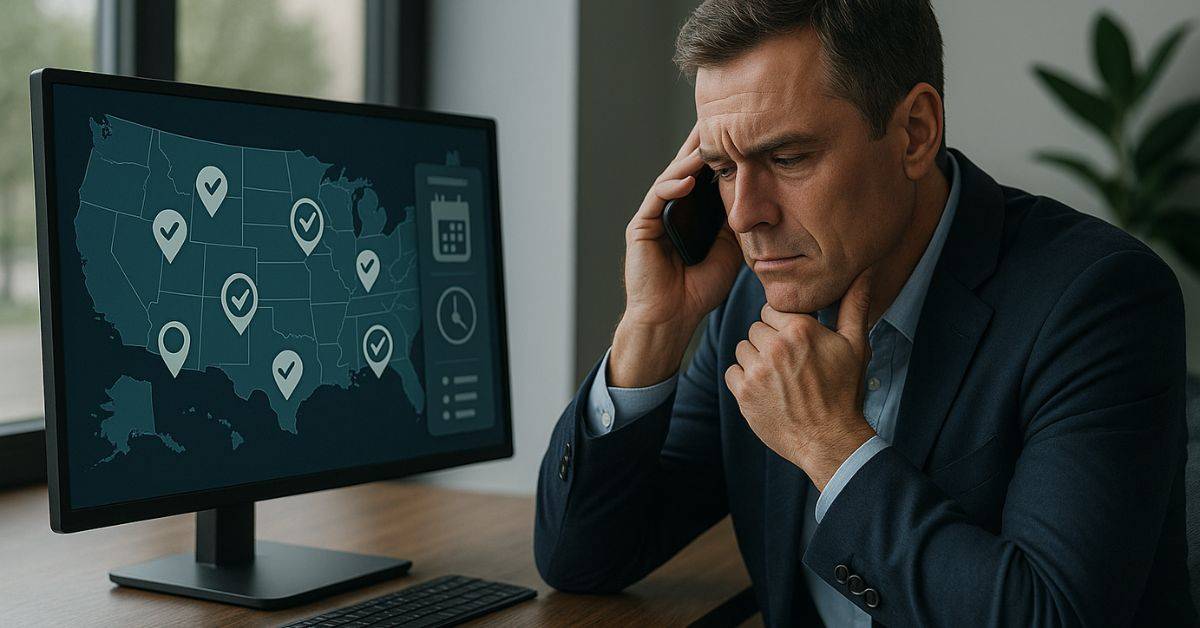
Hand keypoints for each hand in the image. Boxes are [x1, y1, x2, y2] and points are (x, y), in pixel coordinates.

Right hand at [610, 124, 743, 386]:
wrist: (673, 318)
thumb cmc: (700, 288)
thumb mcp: (731, 248)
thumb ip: (738, 220)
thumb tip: (760, 194)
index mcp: (692, 211)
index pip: (706, 173)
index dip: (722, 152)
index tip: (742, 130)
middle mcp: (671, 207)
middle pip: (687, 167)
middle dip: (703, 143)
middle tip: (721, 118)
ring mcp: (654, 214)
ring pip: (672, 177)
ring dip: (690, 159)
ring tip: (709, 142)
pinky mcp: (641, 226)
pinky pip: (657, 198)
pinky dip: (672, 186)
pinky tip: (690, 179)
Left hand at [724, 267, 877, 489]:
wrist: (830, 440)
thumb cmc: (844, 392)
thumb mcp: (855, 346)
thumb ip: (853, 305)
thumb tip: (863, 273)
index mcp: (800, 329)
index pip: (770, 309)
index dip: (782, 325)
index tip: (794, 343)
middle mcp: (775, 346)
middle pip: (756, 329)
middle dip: (769, 342)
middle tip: (789, 364)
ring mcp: (757, 370)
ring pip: (742, 349)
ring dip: (755, 360)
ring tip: (778, 378)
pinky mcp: (743, 392)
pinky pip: (731, 372)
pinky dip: (744, 380)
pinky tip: (765, 391)